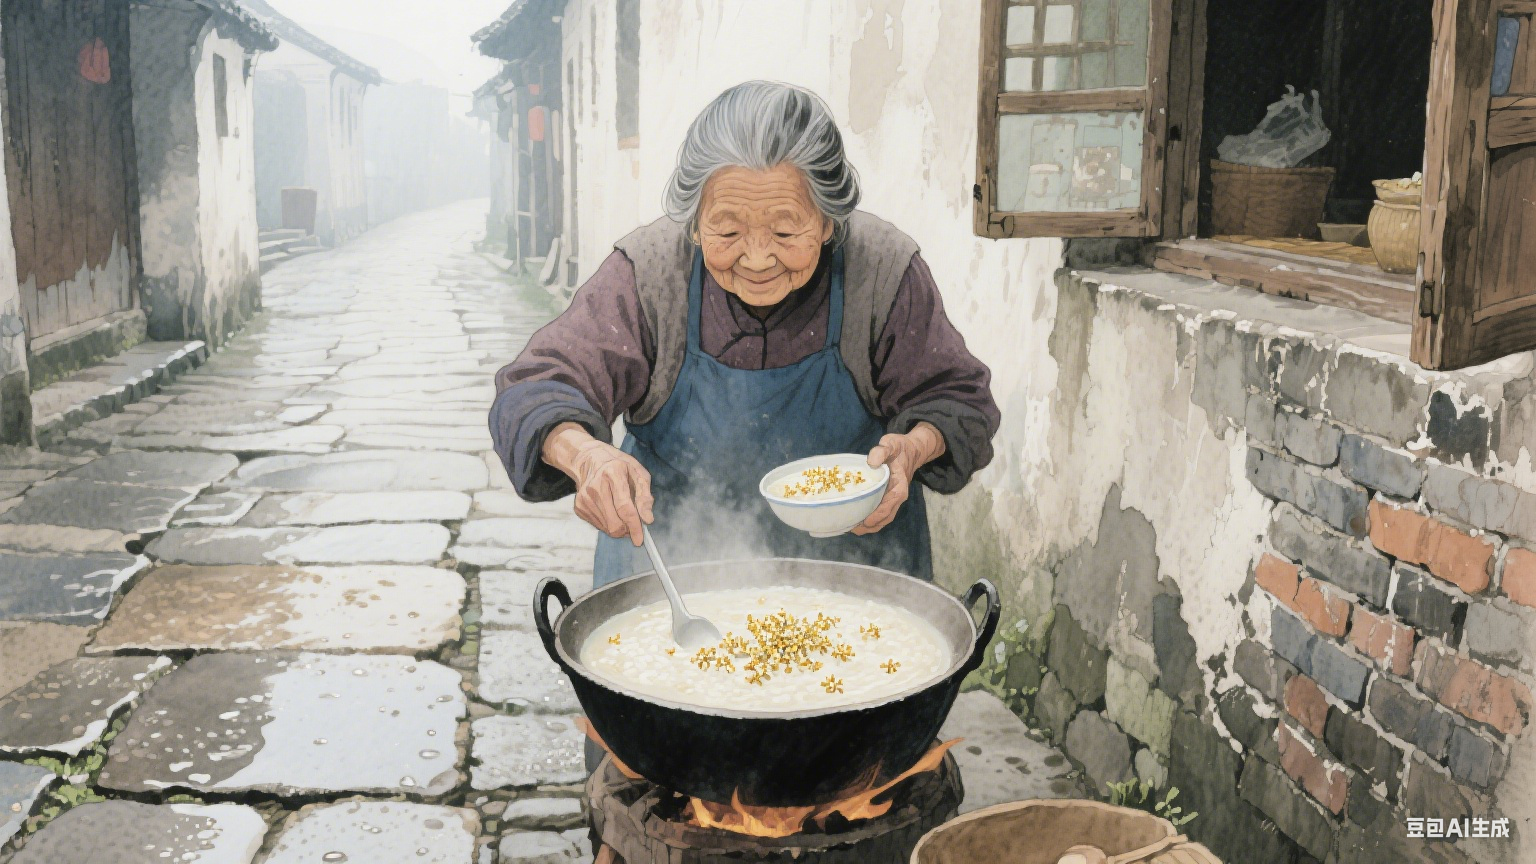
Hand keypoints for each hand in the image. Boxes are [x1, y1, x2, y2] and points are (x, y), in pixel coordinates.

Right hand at [542, 423, 653, 544]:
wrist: (588, 460)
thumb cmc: (618, 465)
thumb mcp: (638, 472)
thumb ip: (645, 496)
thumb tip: (648, 519)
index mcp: (613, 474)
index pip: (624, 508)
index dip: (634, 526)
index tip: (640, 539)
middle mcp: (595, 487)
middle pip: (614, 523)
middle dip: (627, 530)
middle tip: (634, 523)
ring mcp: (584, 498)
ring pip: (607, 528)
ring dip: (619, 526)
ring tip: (621, 512)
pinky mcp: (579, 507)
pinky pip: (599, 526)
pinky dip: (608, 523)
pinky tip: (609, 509)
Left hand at [851, 422, 945, 534]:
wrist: (911, 449)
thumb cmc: (900, 448)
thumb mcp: (892, 444)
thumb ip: (881, 451)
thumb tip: (871, 462)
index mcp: (899, 488)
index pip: (888, 506)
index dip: (876, 516)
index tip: (864, 522)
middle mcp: (897, 497)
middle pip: (885, 518)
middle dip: (869, 526)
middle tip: (850, 527)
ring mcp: (893, 499)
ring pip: (882, 519)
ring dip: (868, 526)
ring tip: (850, 527)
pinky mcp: (888, 498)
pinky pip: (880, 513)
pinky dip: (870, 519)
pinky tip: (856, 518)